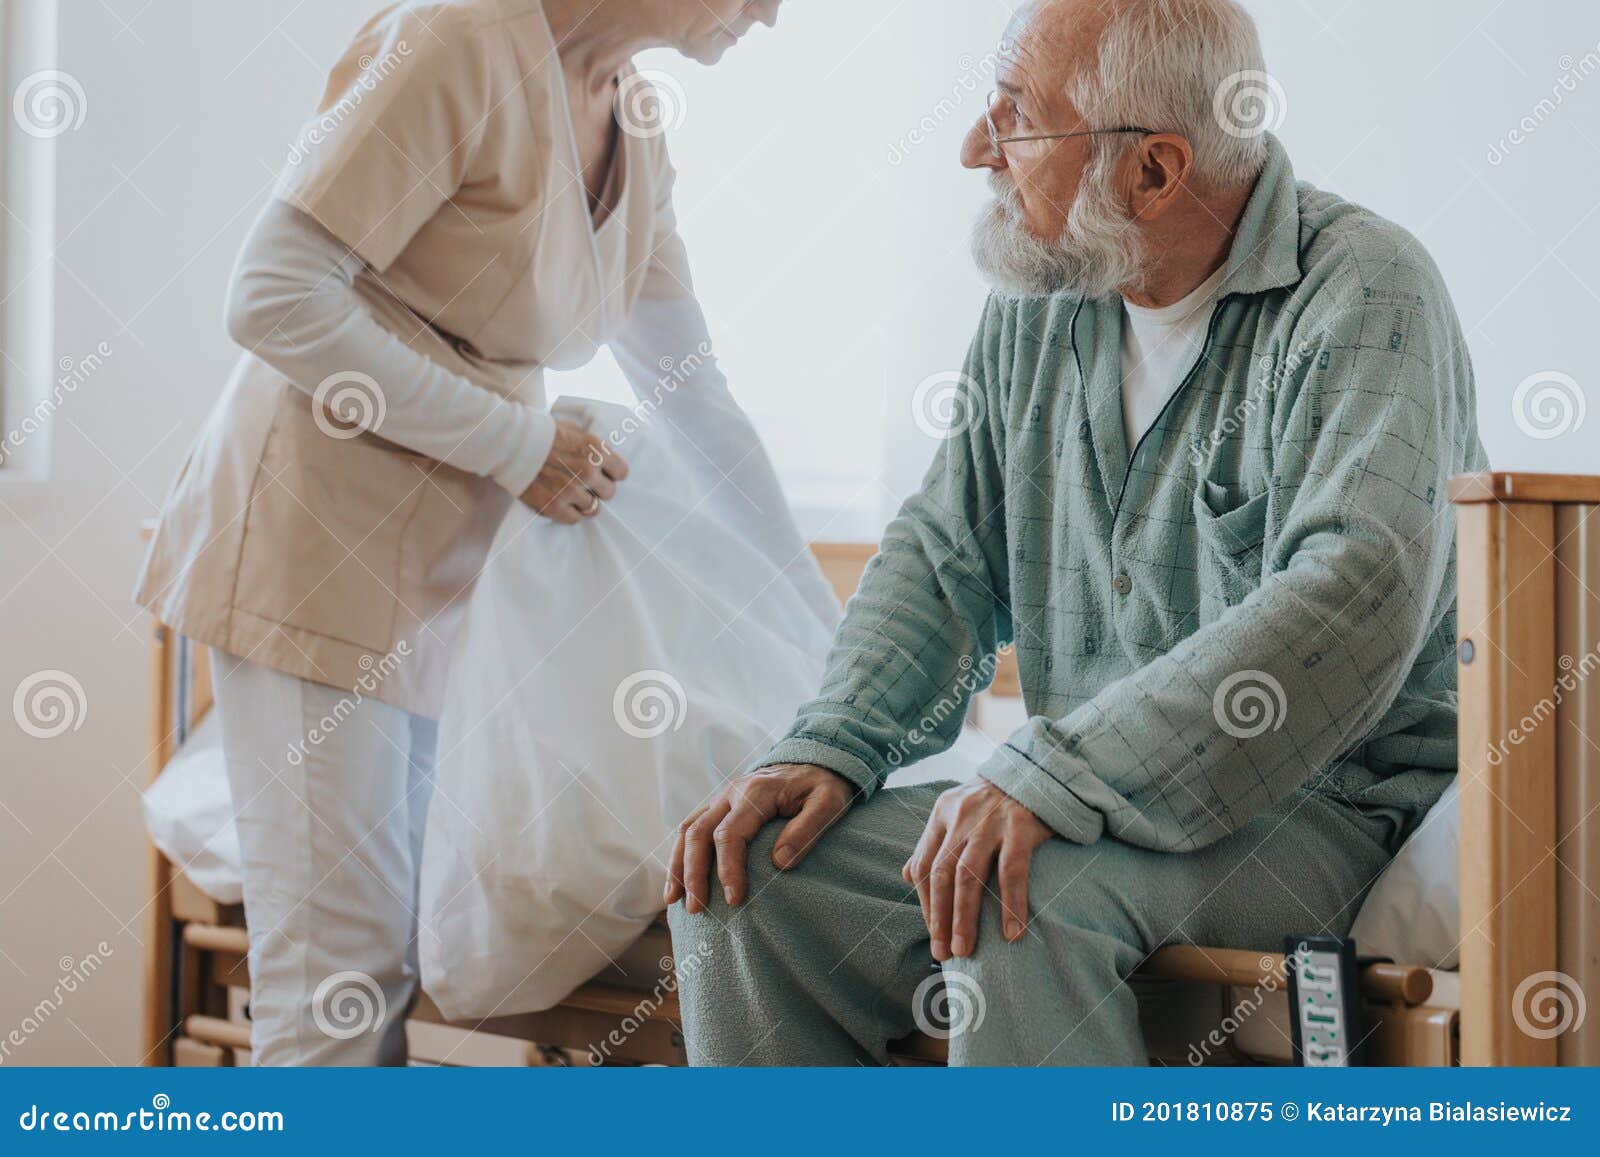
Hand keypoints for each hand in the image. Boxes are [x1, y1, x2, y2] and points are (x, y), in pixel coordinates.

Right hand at [519, 421, 628, 524]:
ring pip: (593, 508)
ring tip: (569, 492)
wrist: (510, 442)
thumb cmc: (542, 433)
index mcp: (595, 450)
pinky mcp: (555, 506)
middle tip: (583, 484)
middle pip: (609, 493)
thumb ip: (591, 446)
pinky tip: (560, 501)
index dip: (611, 474)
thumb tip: (604, 458)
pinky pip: (574, 519)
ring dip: (583, 502)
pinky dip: (568, 513)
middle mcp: (587, 471)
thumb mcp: (573, 430)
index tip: (603, 473)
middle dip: (598, 489)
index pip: (622, 472)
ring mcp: (572, 490)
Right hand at [666, 764, 854, 913]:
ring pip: (687, 830)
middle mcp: (731, 792)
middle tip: (695, 908)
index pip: (730, 834)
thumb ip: (807, 830)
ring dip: (678, 865)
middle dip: (693, 873)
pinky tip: (679, 880)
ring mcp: (722, 798)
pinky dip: (680, 854)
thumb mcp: (829, 803)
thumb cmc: (823, 785)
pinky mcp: (719, 805)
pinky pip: (691, 827)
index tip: (733, 899)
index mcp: (756, 792)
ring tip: (674, 900)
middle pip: (698, 833)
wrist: (816, 759)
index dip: (728, 868)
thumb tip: (779, 863)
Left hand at [903, 778, 1051, 960]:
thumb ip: (933, 841)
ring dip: (964, 917)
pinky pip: (1012, 873)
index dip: (926, 903)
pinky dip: (1010, 906)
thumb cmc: (996, 798)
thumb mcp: (956, 809)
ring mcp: (990, 822)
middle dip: (939, 917)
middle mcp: (961, 817)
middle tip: (942, 952)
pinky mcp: (1020, 827)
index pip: (924, 866)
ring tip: (965, 949)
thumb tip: (907, 875)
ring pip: (968, 876)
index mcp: (942, 813)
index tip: (933, 931)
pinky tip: (1012, 933)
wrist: (1039, 768)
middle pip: (941, 875)